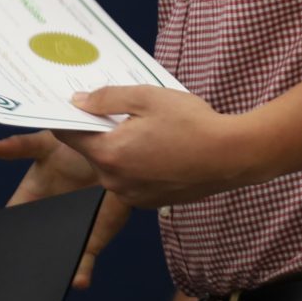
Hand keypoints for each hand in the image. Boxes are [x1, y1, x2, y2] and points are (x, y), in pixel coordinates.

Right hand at [0, 132, 132, 286]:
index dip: (1, 233)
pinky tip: (79, 282)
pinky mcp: (94, 238)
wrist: (121, 151)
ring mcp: (71, 229)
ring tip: (44, 282)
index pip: (11, 218)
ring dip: (51, 267)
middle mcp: (49, 217)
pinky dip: (81, 273)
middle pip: (30, 243)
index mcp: (31, 195)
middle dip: (23, 258)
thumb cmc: (80, 143)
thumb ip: (21, 146)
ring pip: (57, 255)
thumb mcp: (48, 142)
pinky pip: (85, 259)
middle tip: (14, 274)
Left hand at [50, 86, 261, 210]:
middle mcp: (114, 180)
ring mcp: (132, 195)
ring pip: (114, 167)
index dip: (70, 116)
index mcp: (109, 153)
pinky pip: (132, 180)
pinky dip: (139, 166)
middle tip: (124, 112)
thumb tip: (79, 101)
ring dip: (122, 150)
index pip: (69, 135)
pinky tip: (161, 150)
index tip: (74, 104)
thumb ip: (107, 98)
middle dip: (102, 132)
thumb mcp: (147, 98)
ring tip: (149, 130)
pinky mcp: (150, 202)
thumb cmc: (191, 123)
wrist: (231, 156)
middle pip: (93, 152)